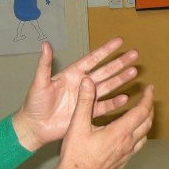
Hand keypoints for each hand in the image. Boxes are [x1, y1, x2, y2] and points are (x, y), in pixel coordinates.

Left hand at [12, 38, 138, 150]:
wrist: (35, 127)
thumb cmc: (34, 104)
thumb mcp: (39, 83)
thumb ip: (44, 65)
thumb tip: (45, 44)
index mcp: (72, 74)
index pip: (93, 59)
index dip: (106, 50)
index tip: (119, 41)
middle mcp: (83, 84)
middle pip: (105, 71)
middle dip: (120, 63)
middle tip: (135, 54)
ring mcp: (87, 98)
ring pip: (108, 87)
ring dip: (121, 80)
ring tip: (134, 72)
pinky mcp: (88, 113)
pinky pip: (104, 107)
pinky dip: (115, 103)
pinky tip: (125, 98)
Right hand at [54, 79, 153, 168]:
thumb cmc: (76, 157)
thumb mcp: (77, 125)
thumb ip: (84, 102)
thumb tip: (88, 82)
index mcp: (119, 133)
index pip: (142, 112)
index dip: (148, 98)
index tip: (150, 89)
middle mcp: (127, 144)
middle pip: (147, 123)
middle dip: (149, 108)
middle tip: (147, 98)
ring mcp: (126, 155)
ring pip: (144, 136)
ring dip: (146, 122)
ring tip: (141, 113)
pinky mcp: (122, 163)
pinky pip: (137, 146)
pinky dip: (139, 135)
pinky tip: (130, 134)